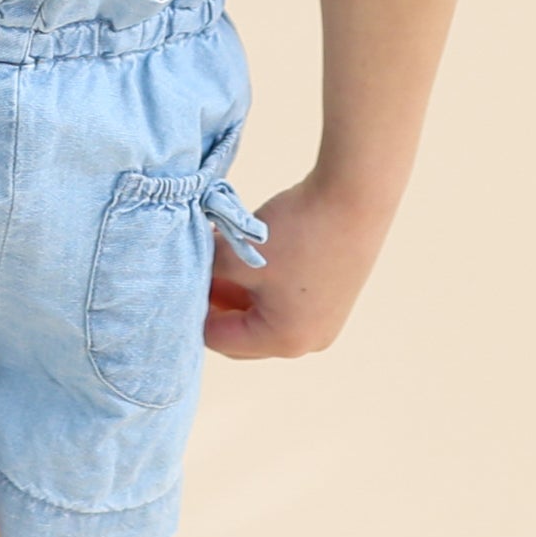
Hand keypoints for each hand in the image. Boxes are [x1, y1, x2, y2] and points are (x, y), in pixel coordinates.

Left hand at [202, 173, 393, 362]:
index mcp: (284, 341)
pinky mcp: (334, 296)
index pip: (220, 339)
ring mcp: (325, 320)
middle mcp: (308, 340)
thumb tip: (186, 276)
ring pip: (264, 312)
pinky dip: (263, 280)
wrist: (356, 195)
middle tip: (198, 268)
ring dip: (239, 288)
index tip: (179, 279)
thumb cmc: (298, 231)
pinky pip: (286, 299)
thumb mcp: (238, 255)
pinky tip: (247, 250)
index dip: (194, 309)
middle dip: (217, 301)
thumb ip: (205, 273)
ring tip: (220, 253)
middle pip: (244, 332)